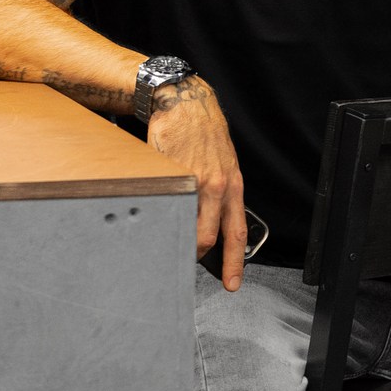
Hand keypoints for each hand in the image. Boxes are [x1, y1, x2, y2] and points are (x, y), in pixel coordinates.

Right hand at [147, 81, 248, 290]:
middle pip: (208, 237)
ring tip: (165, 239)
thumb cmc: (206, 139)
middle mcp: (218, 187)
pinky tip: (153, 213)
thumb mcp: (224, 168)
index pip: (237, 234)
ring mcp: (194, 180)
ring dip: (175, 238)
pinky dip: (159, 213)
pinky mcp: (171, 172)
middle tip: (184, 263)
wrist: (188, 106)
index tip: (232, 285)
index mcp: (233, 188)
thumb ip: (220, 197)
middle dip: (195, 256)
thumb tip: (211, 228)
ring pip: (185, 224)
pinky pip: (165, 203)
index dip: (234, 263)